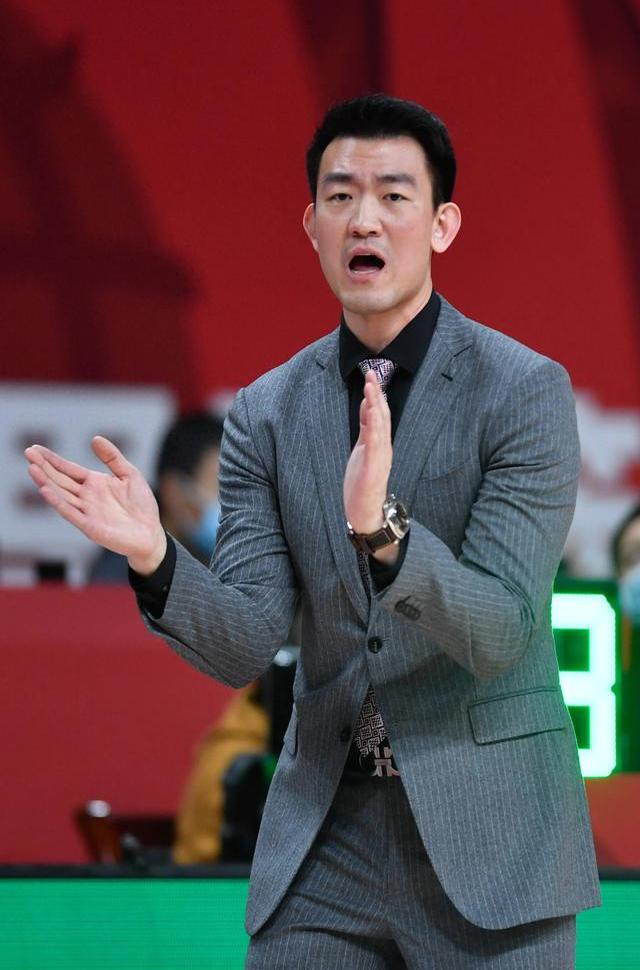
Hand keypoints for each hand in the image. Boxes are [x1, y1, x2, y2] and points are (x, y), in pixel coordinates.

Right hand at [24, 436, 166, 574]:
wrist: (151, 534)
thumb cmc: (141, 505)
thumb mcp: (129, 474)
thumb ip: (112, 457)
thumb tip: (95, 438)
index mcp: (94, 483)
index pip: (68, 469)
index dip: (52, 459)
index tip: (35, 448)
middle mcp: (86, 496)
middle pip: (60, 479)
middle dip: (44, 466)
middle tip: (27, 452)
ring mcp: (86, 511)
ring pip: (61, 494)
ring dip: (46, 482)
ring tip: (32, 468)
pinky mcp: (89, 526)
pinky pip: (70, 512)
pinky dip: (57, 502)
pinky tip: (46, 490)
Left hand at [343, 370, 391, 534]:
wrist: (365, 513)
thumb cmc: (363, 483)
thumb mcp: (362, 450)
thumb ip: (366, 429)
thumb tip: (368, 406)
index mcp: (379, 443)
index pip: (379, 414)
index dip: (376, 395)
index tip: (370, 376)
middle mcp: (383, 448)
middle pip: (382, 416)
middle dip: (377, 394)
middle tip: (371, 374)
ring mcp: (380, 458)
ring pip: (380, 427)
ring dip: (377, 406)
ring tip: (372, 388)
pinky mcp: (373, 469)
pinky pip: (375, 445)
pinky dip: (375, 429)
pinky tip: (373, 415)